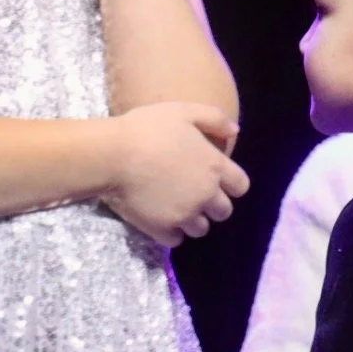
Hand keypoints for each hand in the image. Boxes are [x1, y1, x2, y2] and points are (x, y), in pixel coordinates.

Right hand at [101, 102, 250, 247]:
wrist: (111, 155)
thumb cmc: (148, 129)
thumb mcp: (186, 111)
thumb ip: (215, 119)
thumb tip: (235, 130)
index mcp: (215, 166)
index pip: (241, 186)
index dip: (231, 185)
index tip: (218, 181)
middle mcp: (205, 194)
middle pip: (224, 211)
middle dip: (213, 205)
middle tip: (196, 196)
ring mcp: (184, 214)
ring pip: (201, 229)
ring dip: (193, 221)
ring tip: (178, 209)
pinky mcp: (161, 228)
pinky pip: (176, 240)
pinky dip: (172, 233)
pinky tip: (162, 220)